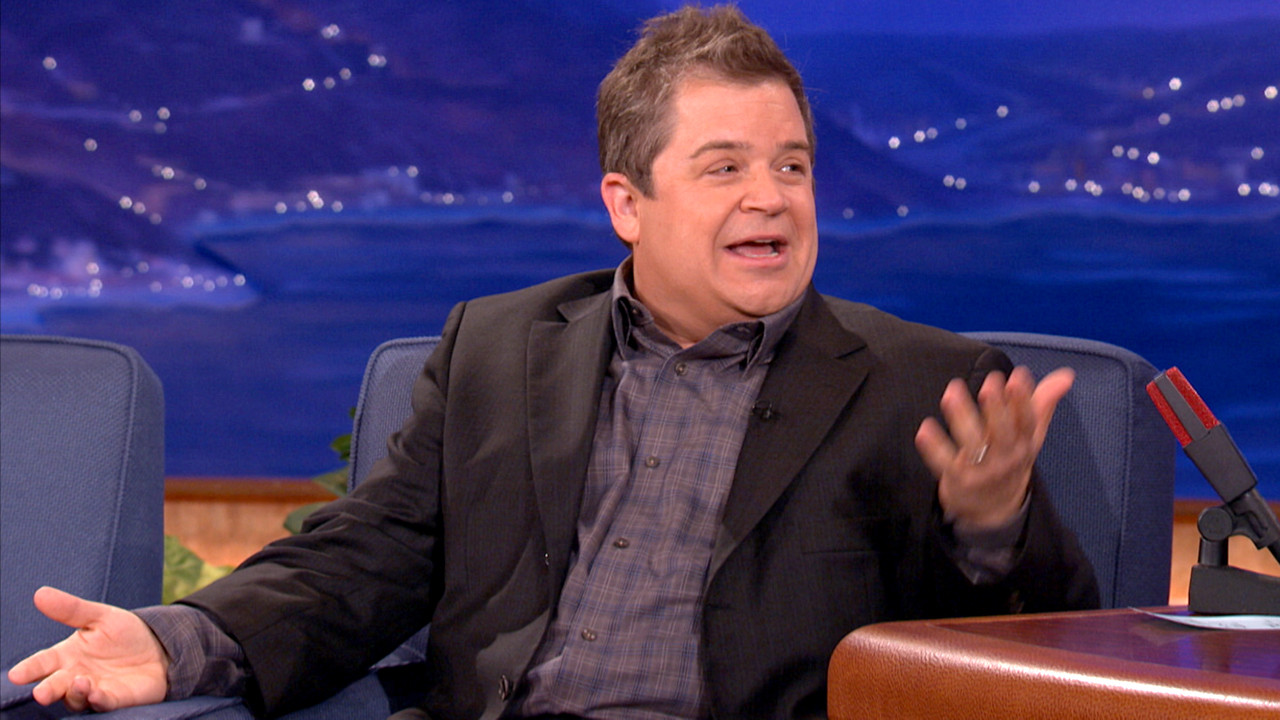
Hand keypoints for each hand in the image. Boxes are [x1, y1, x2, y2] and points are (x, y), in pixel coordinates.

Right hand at [6, 586, 168, 711]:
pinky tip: (96, 693)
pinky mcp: (115, 699)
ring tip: (79, 682)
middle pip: (55, 685)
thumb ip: (71, 609)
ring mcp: (94, 689)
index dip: (29, 669)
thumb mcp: (101, 617)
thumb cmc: (124, 635)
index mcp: (67, 655)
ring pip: (77, 697)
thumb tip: (40, 594)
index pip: (42, 663)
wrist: (159, 649)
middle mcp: (75, 676)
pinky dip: (98, 699)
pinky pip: (103, 703)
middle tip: (41, 693)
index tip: (16, 675)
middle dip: (48, 689)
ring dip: (75, 693)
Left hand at [915, 366, 1073, 529]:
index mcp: (1023, 445)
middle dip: (997, 409)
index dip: (1023, 401)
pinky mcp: (957, 480)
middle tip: (990, 384)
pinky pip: (944, 463)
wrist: (993, 510)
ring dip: (961, 418)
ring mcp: (980, 471)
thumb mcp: (1030, 436)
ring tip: (951, 393)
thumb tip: (1066, 375)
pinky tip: (924, 429)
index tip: (1017, 376)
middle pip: (1002, 433)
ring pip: (972, 444)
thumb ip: (1042, 404)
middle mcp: (1004, 458)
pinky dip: (934, 448)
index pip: (1027, 422)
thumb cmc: (1010, 460)